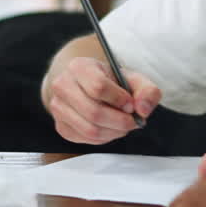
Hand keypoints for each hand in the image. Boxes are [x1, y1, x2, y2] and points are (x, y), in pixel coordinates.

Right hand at [44, 56, 160, 143]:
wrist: (89, 86)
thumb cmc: (113, 82)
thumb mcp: (133, 79)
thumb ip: (147, 90)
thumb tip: (142, 110)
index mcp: (79, 67)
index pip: (98, 87)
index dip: (119, 99)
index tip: (131, 104)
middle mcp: (63, 85)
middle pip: (93, 112)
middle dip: (120, 121)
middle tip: (133, 121)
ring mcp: (58, 107)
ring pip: (89, 129)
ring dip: (114, 132)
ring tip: (124, 125)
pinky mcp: (61, 126)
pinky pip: (85, 139)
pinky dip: (104, 138)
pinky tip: (111, 129)